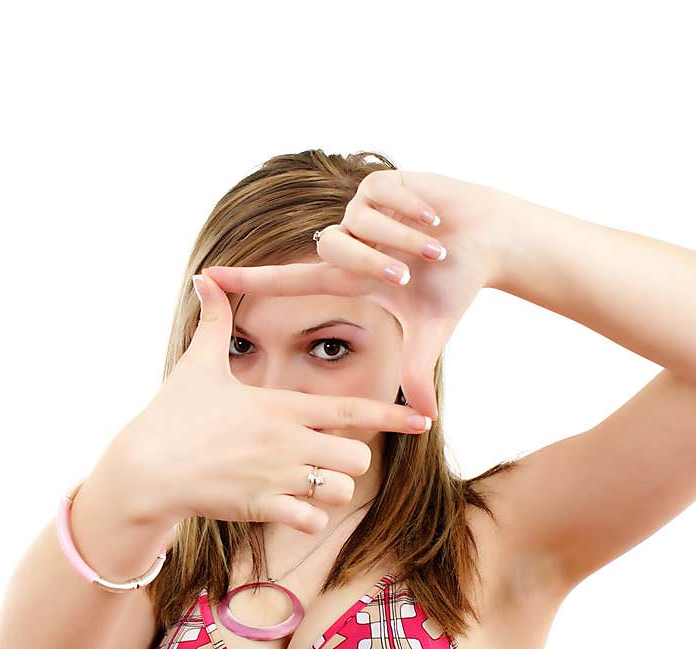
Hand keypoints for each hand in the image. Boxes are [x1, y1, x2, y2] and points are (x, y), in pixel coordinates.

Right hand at [120, 272, 432, 533]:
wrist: (143, 469)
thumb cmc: (171, 414)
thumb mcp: (197, 364)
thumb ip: (214, 322)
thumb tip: (205, 278)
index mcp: (281, 406)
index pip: (352, 411)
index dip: (393, 417)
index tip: (423, 422)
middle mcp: (288, 441)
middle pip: (357, 455)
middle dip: (352, 458)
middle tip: (326, 456)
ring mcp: (277, 477)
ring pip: (341, 490)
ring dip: (332, 489)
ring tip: (308, 483)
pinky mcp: (262, 509)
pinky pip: (313, 522)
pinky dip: (309, 517)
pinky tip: (289, 507)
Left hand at [204, 169, 509, 420]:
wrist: (489, 240)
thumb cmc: (457, 285)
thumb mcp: (432, 332)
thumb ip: (417, 371)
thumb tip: (426, 421)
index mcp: (352, 277)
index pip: (292, 281)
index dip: (251, 283)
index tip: (207, 280)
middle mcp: (349, 241)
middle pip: (332, 250)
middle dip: (374, 261)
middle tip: (410, 275)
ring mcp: (363, 210)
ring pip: (362, 224)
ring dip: (404, 239)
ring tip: (436, 249)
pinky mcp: (381, 180)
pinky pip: (386, 198)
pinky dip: (416, 213)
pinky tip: (437, 219)